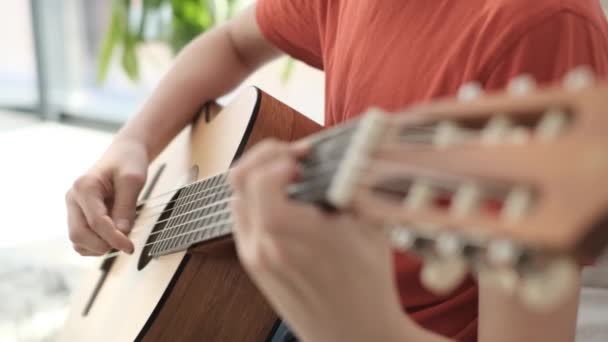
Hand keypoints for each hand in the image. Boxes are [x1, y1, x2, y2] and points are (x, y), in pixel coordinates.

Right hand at [66, 139, 147, 255]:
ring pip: (77, 240)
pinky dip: (95, 244)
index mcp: (84, 186)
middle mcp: (73, 198)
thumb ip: (126, 207)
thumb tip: (122, 234)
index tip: (130, 247)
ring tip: (119, 238)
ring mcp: (73, 207)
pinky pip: (81, 239)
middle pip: (79, 235)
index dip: (114, 238)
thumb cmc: (129, 163)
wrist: (124, 154)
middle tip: (126, 244)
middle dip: (103, 245)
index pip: (96, 222)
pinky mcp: (78, 214)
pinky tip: (112, 237)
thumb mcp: (133, 181)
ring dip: (98, 247)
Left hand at [229, 140, 419, 341]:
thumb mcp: (370, 230)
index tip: (303, 156)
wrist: (354, 334)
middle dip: (264, 158)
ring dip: (258, 178)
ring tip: (289, 175)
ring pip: (237, 198)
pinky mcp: (253, 266)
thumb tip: (341, 158)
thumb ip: (350, 190)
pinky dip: (256, 200)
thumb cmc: (368, 287)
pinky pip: (242, 219)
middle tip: (292, 157)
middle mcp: (265, 246)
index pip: (261, 181)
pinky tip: (283, 200)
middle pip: (240, 182)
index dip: (277, 157)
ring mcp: (255, 258)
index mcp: (296, 236)